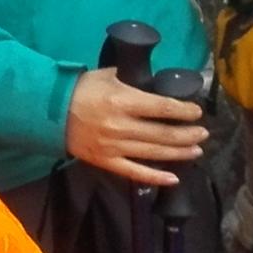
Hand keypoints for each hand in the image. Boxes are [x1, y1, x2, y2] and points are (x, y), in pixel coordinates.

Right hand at [62, 69, 208, 187]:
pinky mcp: (106, 162)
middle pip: (163, 133)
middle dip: (187, 134)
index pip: (162, 108)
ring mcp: (114, 147)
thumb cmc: (81, 89)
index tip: (197, 112)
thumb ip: (133, 79)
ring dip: (179, 153)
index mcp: (123, 101)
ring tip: (196, 150)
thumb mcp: (108, 74)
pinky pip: (135, 172)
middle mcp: (121, 126)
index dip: (184, 111)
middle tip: (203, 133)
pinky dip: (155, 177)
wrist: (49, 112)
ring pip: (154, 153)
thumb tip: (157, 83)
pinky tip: (173, 178)